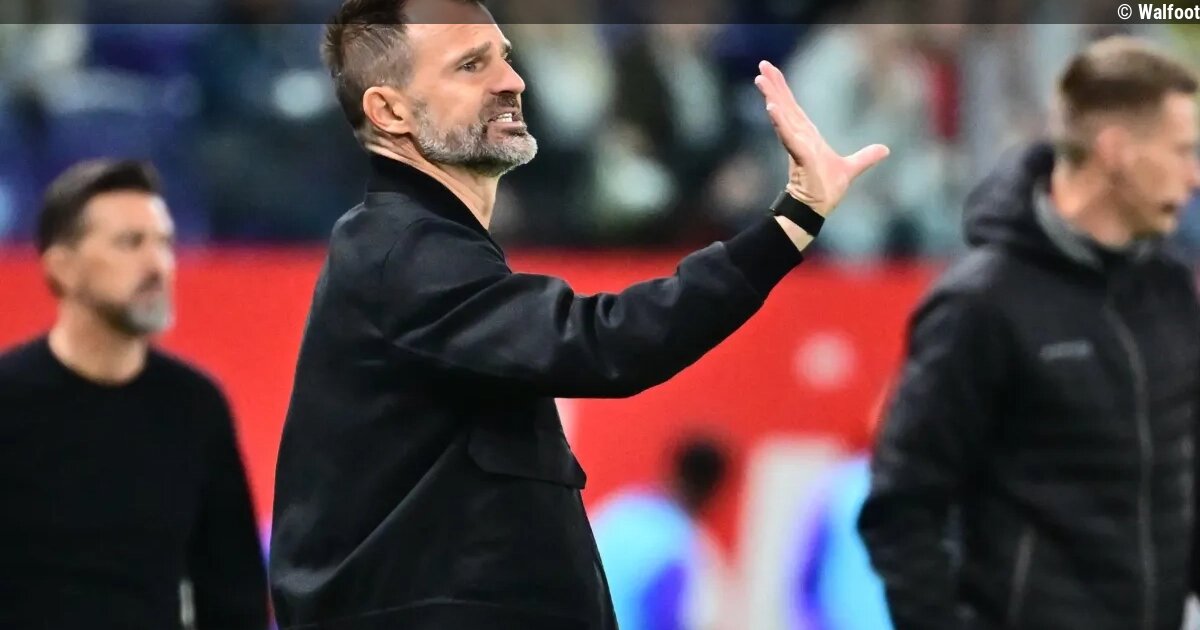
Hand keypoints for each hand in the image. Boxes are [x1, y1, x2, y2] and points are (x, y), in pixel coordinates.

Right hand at [754, 60, 889, 216]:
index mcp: (807, 135)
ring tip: (761, 80)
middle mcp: (799, 136)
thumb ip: (865, 157)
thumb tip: (885, 149)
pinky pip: (788, 135)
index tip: (772, 72)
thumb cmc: (827, 190)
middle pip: (785, 105)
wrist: (818, 209)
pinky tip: (771, 107)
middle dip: (774, 85)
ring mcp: (797, 144)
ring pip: (783, 115)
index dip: (783, 89)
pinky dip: (780, 121)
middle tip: (762, 65)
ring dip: (772, 97)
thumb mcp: (851, 168)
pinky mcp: (799, 155)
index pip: (794, 107)